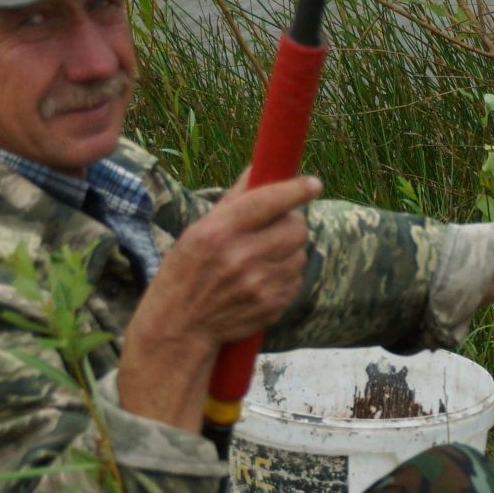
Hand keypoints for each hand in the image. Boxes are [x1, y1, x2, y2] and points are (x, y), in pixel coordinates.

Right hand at [134, 171, 320, 347]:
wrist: (180, 326)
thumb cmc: (186, 271)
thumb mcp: (198, 231)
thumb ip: (234, 199)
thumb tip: (259, 166)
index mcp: (219, 232)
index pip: (269, 202)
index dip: (296, 190)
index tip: (313, 184)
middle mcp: (240, 258)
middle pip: (297, 228)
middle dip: (292, 223)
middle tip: (277, 227)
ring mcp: (258, 285)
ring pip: (300, 254)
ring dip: (289, 251)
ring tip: (263, 257)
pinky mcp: (271, 306)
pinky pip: (296, 280)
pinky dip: (286, 275)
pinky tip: (263, 279)